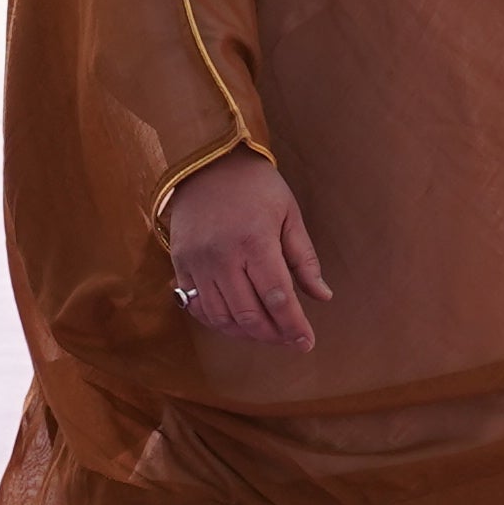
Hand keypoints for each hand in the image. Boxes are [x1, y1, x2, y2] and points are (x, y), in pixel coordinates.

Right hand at [163, 153, 327, 350]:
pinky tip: (235, 322)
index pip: (277, 298)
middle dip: (273, 335)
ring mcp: (198, 262)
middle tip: (289, 338)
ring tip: (265, 332)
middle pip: (248, 315)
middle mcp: (223, 256)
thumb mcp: (289, 214)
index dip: (294, 326)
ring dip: (245, 333)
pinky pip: (196, 306)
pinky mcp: (181, 263)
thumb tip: (323, 296)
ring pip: (221, 317)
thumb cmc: (256, 186)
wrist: (207, 161)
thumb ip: (304, 259)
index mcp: (255, 241)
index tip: (306, 343)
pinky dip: (217, 322)